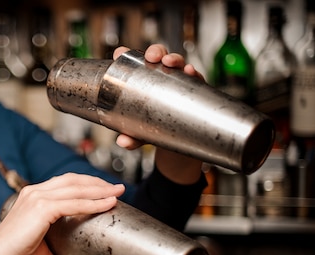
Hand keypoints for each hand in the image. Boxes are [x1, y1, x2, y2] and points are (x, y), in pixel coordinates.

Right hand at [0, 173, 125, 254]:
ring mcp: (37, 198)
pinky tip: (107, 204)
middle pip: (74, 180)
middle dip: (98, 183)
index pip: (66, 183)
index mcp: (33, 197)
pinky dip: (93, 203)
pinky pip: (74, 203)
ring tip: (118, 192)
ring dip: (100, 189)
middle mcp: (35, 192)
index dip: (88, 184)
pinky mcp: (41, 208)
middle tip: (118, 188)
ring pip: (77, 188)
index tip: (106, 190)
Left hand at [112, 43, 203, 184]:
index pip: (133, 63)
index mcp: (143, 80)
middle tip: (151, 57)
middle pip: (158, 57)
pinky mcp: (193, 89)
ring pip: (177, 63)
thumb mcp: (141, 133)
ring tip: (169, 62)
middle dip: (155, 52)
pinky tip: (190, 73)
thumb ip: (132, 137)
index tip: (120, 53)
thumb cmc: (154, 127)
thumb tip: (123, 142)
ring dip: (174, 59)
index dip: (126, 54)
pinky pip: (195, 78)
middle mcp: (161, 77)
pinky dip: (193, 74)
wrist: (177, 138)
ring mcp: (177, 81)